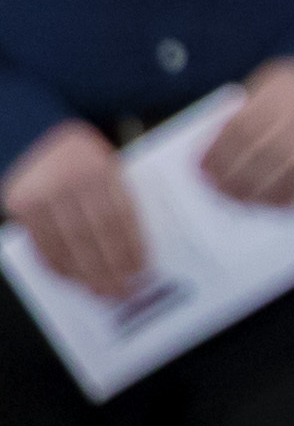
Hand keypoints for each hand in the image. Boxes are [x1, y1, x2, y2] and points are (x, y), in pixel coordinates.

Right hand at [3, 122, 145, 299]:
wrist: (31, 133)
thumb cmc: (78, 156)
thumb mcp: (106, 165)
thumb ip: (115, 198)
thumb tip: (132, 248)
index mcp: (100, 169)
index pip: (120, 217)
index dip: (131, 247)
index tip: (141, 270)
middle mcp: (70, 181)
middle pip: (94, 235)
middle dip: (110, 268)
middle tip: (122, 291)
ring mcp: (42, 194)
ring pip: (68, 243)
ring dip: (85, 273)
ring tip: (99, 291)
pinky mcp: (21, 205)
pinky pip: (42, 242)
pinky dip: (57, 264)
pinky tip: (72, 278)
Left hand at [194, 57, 293, 208]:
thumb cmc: (288, 89)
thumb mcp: (261, 87)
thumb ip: (241, 116)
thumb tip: (213, 156)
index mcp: (279, 95)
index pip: (242, 130)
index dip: (219, 153)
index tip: (202, 169)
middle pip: (262, 155)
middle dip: (235, 177)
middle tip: (217, 190)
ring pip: (287, 174)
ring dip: (258, 193)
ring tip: (238, 200)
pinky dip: (289, 197)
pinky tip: (269, 201)